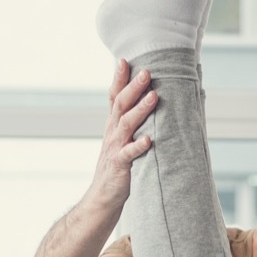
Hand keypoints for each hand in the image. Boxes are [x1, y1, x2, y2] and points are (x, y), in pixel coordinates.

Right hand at [91, 60, 157, 207]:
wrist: (103, 197)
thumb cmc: (118, 167)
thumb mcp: (121, 140)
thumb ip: (130, 122)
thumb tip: (148, 101)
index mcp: (113, 125)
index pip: (114, 97)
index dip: (118, 78)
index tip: (125, 60)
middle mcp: (112, 133)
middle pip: (121, 105)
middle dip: (133, 87)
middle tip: (146, 72)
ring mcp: (115, 148)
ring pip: (127, 124)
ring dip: (140, 110)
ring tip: (153, 97)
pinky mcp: (120, 166)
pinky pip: (129, 154)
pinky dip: (138, 146)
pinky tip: (148, 140)